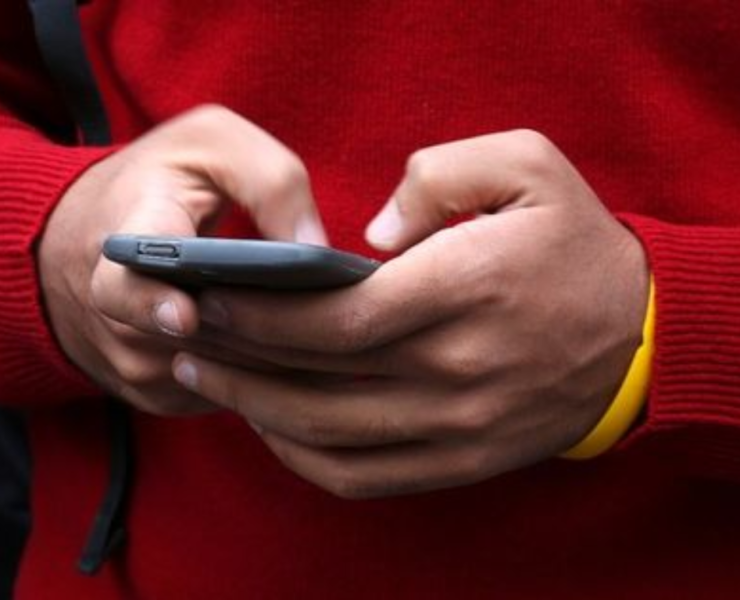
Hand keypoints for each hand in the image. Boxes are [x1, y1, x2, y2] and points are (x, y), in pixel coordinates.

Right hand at [39, 105, 325, 414]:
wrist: (94, 233)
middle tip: (326, 325)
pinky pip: (220, 397)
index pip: (122, 284)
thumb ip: (268, 181)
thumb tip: (318, 250)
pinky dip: (263, 379)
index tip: (185, 315)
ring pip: (217, 380)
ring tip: (329, 337)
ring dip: (272, 363)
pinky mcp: (157, 392)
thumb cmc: (163, 182)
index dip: (151, 303)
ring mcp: (134, 361)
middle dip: (261, 337)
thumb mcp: (213, 145)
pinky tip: (304, 352)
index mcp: (127, 240)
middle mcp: (118, 315)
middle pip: (193, 344)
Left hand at [174, 130, 648, 495]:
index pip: (336, 318)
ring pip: (330, 436)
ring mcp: (460, 425)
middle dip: (236, 358)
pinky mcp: (464, 460)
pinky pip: (366, 476)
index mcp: (465, 288)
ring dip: (256, 411)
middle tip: (185, 335)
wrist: (638, 332)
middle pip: (318, 378)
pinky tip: (271, 428)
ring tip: (208, 379)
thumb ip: (439, 175)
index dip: (258, 314)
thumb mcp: (528, 165)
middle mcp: (458, 367)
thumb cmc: (575, 244)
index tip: (208, 297)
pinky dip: (305, 459)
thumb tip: (369, 236)